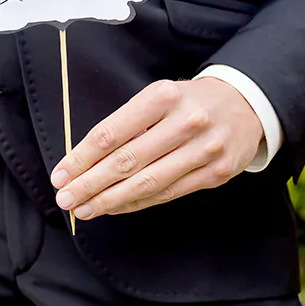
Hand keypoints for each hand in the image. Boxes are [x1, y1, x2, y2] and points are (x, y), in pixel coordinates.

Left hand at [51, 78, 262, 219]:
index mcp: (162, 97)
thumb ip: (125, 125)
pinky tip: (115, 207)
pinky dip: (137, 203)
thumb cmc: (186, 102)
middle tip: (65, 198)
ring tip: (84, 209)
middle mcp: (185, 122)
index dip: (81, 158)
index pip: (111, 133)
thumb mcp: (157, 97)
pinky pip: (168, 194)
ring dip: (109, 200)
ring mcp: (204, 150)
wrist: (244, 104)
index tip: (60, 174)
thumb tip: (81, 161)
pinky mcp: (216, 173)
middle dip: (89, 184)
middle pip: (126, 161)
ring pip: (147, 183)